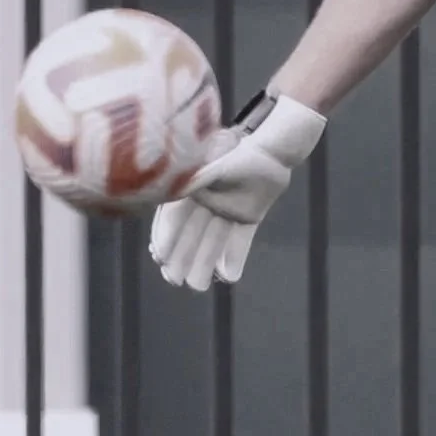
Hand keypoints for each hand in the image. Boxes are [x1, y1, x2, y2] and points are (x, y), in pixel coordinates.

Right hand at [149, 92, 326, 291]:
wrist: (275, 148)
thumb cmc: (242, 152)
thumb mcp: (216, 165)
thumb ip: (198, 179)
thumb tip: (177, 192)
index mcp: (192, 187)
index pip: (174, 216)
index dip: (166, 236)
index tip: (160, 256)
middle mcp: (207, 201)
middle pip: (191, 234)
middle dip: (181, 258)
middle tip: (174, 281)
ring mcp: (228, 209)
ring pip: (214, 241)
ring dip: (205, 264)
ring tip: (198, 287)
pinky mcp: (249, 216)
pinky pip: (240, 240)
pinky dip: (235, 257)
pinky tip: (229, 277)